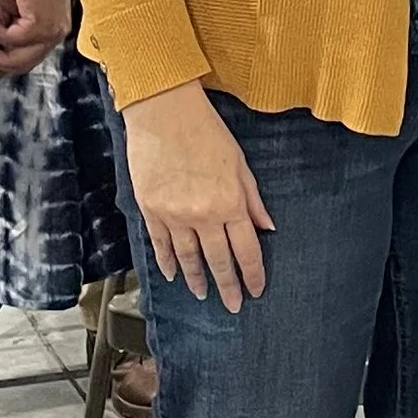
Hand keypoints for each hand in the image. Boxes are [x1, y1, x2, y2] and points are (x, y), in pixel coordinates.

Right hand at [122, 81, 274, 311]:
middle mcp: (203, 215)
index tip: (256, 290)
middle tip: (233, 305)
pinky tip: (173, 275)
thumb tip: (266, 227)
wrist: (163, 112)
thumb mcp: (240, 164)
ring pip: (188, 258)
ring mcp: (174, 215)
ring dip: (197, 279)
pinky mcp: (151, 209)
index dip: (253, 274)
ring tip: (202, 294)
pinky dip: (167, 262)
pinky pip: (161, 244)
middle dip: (228, 286)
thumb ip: (253, 200)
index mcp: (231, 203)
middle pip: (219, 261)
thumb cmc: (205, 130)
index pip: (247, 251)